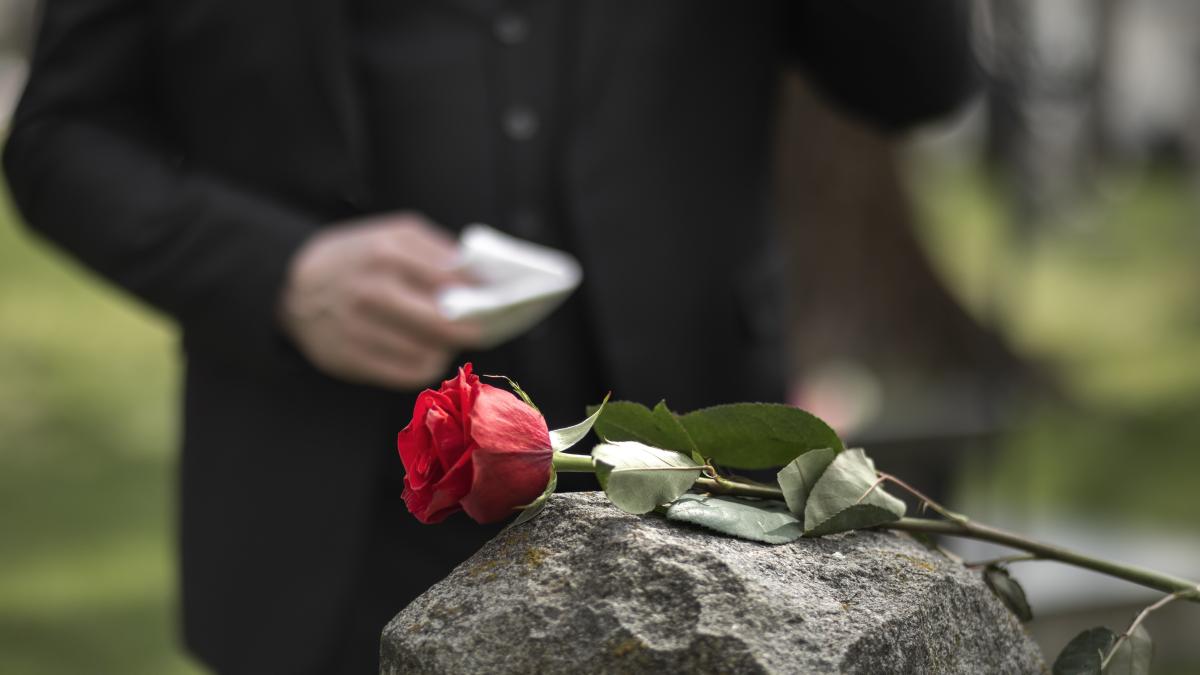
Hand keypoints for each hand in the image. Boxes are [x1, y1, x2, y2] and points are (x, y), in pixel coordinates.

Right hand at [279, 213, 481, 389]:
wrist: (291, 285)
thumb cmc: (357, 258)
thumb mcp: (393, 236)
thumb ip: (439, 251)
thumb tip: (482, 278)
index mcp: (387, 253)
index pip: (453, 281)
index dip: (482, 294)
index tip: (502, 299)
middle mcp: (372, 292)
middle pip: (444, 324)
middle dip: (472, 329)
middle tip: (484, 328)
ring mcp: (359, 329)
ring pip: (428, 354)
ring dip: (447, 349)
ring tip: (450, 338)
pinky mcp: (350, 360)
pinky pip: (407, 374)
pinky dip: (426, 365)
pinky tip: (429, 353)